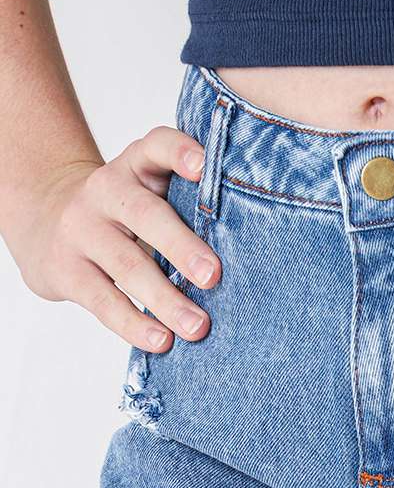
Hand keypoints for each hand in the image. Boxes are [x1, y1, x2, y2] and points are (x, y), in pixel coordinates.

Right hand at [6, 128, 220, 351]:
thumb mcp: (150, 192)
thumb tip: (254, 253)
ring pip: (126, 265)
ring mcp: (82, 230)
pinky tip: (161, 341)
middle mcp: (106, 191)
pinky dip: (134, 323)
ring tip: (197, 327)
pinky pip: (103, 300)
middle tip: (214, 276)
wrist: (46, 221)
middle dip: (181, 247)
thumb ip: (189, 204)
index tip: (203, 166)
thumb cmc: (125, 214)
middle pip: (145, 214)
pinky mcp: (65, 270)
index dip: (179, 151)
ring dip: (165, 299)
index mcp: (136, 166)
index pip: (156, 145)